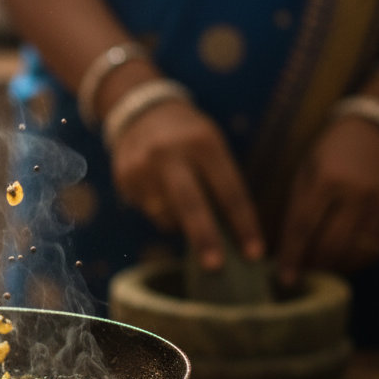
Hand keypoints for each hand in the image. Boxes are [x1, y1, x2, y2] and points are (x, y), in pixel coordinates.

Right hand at [110, 98, 264, 268]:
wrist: (142, 112)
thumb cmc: (190, 136)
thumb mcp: (211, 147)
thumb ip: (220, 183)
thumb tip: (233, 237)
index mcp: (203, 143)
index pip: (228, 191)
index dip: (243, 225)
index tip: (254, 253)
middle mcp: (170, 153)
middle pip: (190, 205)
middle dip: (205, 238)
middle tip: (216, 267)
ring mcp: (143, 166)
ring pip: (166, 214)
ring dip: (181, 224)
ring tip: (184, 210)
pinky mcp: (124, 178)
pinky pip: (148, 210)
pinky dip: (161, 211)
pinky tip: (161, 193)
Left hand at [276, 115, 378, 284]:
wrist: (376, 131)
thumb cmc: (330, 154)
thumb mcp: (306, 173)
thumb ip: (298, 209)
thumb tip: (287, 251)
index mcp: (325, 179)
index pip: (304, 227)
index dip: (293, 256)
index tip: (283, 278)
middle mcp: (356, 192)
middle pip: (332, 244)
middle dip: (314, 264)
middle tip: (303, 271)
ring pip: (358, 251)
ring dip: (337, 266)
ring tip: (322, 266)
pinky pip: (378, 247)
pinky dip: (360, 260)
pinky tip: (345, 260)